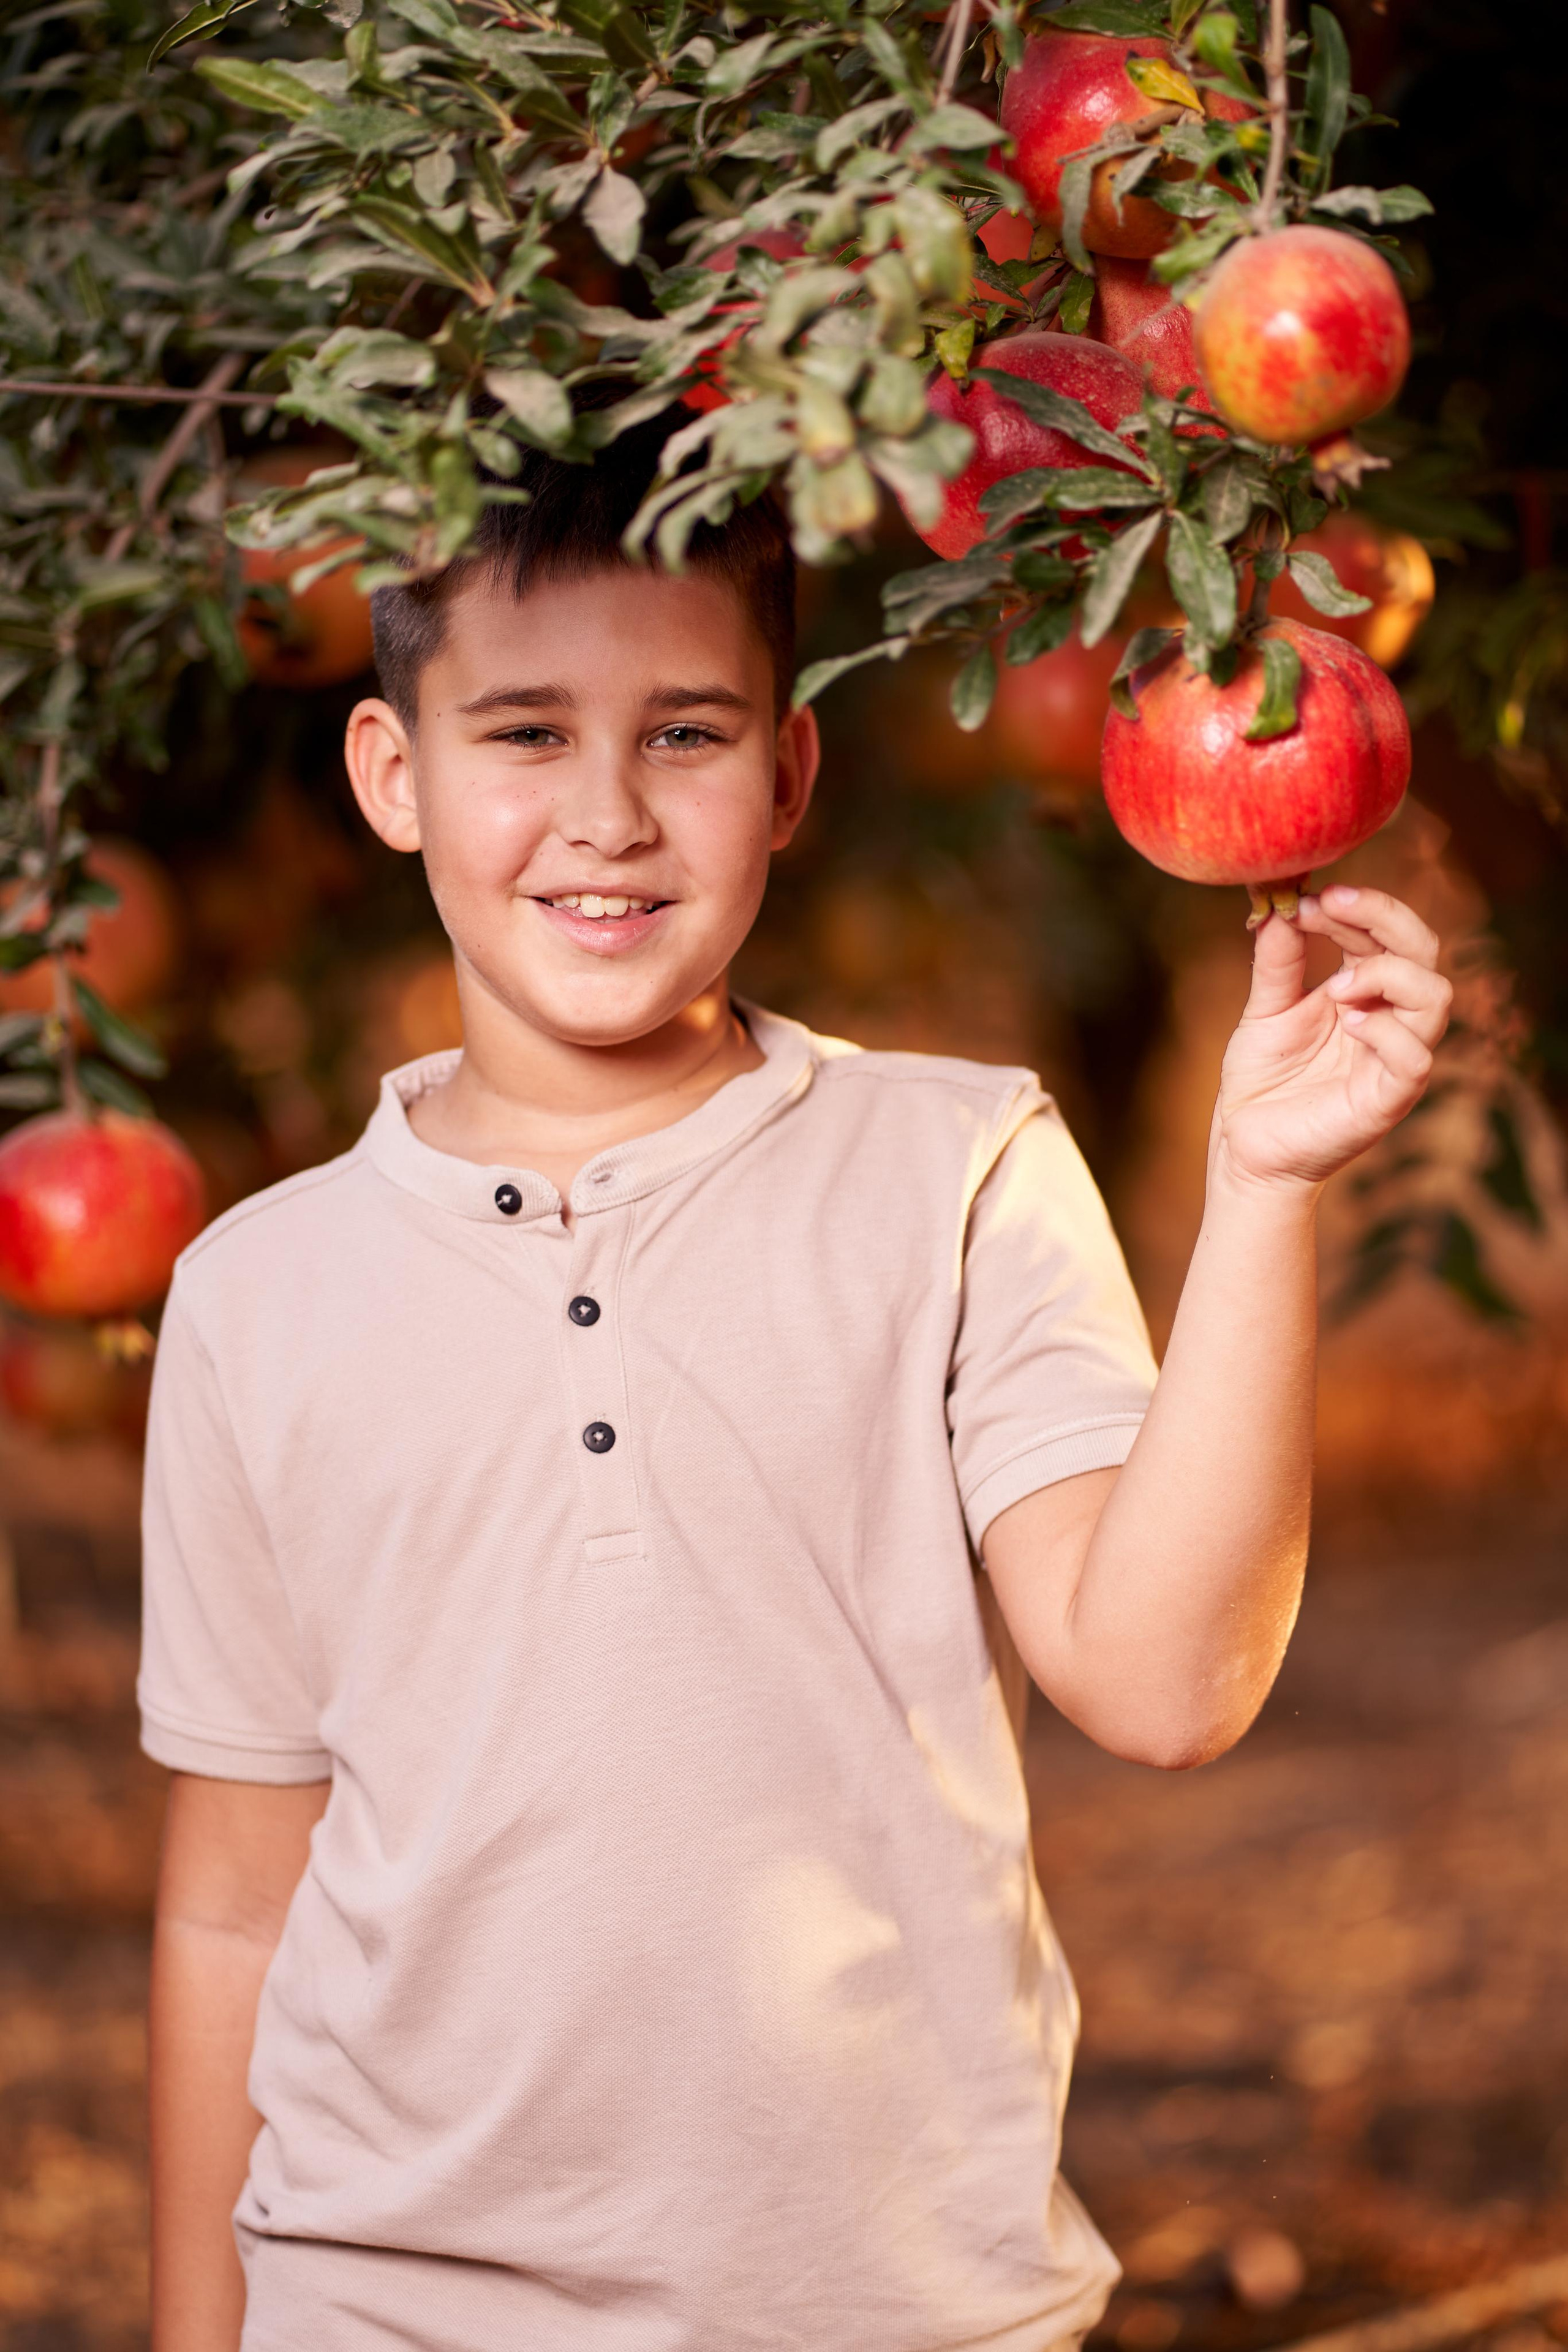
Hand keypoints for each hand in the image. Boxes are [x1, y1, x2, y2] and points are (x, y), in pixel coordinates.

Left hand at [1212, 883, 1452, 1194]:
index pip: (1386, 933)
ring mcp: (1394, 1059)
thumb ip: (1277, 961)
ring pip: (1435, 998)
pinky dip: (1385, 1031)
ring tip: (1335, 986)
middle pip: (1422, 951)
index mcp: (1363, 992)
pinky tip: (1347, 1023)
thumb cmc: (1262, 1082)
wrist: (1246, 1146)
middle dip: (1383, 917)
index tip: (1312, 896)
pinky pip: (1415, 1058)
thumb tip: (1283, 905)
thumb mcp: (1264, 1010)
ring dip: (1387, 973)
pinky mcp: (1389, 1100)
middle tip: (1331, 904)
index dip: (1357, 907)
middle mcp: (1389, 1019)